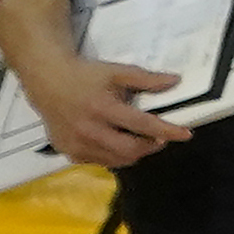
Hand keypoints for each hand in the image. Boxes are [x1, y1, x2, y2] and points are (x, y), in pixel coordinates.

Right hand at [22, 51, 193, 168]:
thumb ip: (146, 79)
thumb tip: (175, 81)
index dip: (167, 131)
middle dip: (152, 146)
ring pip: (116, 160)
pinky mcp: (69, 152)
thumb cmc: (85, 76)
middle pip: (130, 150)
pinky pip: (100, 161)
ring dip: (135, 153)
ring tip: (141, 139)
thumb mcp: (117, 72)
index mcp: (102, 107)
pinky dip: (114, 155)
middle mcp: (88, 130)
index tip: (185, 134)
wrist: (47, 82)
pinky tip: (116, 141)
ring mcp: (76, 144)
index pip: (142, 125)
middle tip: (160, 138)